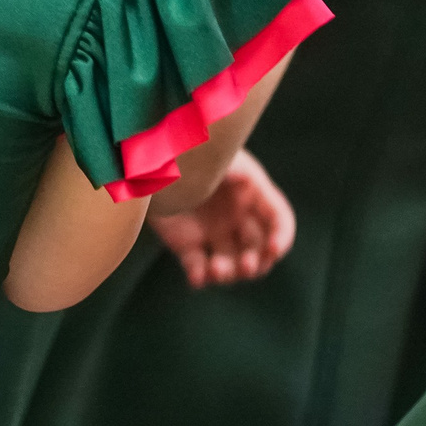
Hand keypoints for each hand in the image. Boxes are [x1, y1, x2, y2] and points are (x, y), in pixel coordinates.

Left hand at [149, 149, 296, 287]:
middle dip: (256, 261)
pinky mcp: (185, 243)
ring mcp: (211, 230)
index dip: (282, 236)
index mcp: (249, 191)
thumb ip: (233, 168)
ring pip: (231, 263)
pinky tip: (196, 278)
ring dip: (229, 272)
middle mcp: (234, 214)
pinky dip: (200, 277)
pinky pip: (198, 268)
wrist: (143, 158)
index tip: (273, 250)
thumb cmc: (183, 148)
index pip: (278, 218)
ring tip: (215, 270)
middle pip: (257, 248)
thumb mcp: (215, 154)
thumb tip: (248, 182)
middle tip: (245, 266)